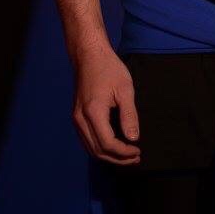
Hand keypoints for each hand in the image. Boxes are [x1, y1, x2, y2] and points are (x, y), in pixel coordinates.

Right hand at [72, 46, 140, 164]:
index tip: (138, 151)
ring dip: (109, 155)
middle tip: (135, 158)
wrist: (89, 55)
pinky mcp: (76, 116)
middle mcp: (80, 119)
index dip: (124, 152)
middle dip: (117, 158)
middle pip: (98, 151)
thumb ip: (129, 115)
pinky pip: (87, 140)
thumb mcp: (125, 89)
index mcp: (93, 113)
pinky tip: (113, 146)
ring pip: (90, 148)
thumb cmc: (109, 68)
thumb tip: (133, 139)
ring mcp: (76, 118)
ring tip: (127, 156)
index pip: (108, 144)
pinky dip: (100, 148)